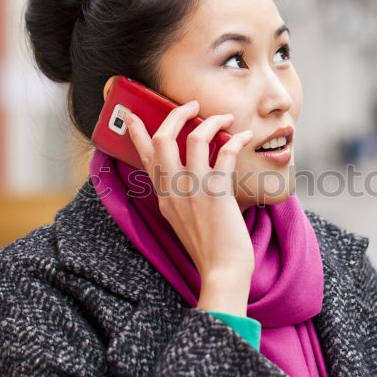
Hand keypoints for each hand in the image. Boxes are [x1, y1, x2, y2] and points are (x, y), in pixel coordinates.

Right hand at [124, 101, 255, 311]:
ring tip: (224, 117)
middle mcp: (174, 190)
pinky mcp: (216, 193)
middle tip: (191, 105)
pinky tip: (244, 136)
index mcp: (164, 197)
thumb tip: (191, 178)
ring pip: (195, 138)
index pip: (145, 158)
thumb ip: (181, 198)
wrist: (221, 271)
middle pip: (164, 138)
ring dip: (211, 121)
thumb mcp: (183, 221)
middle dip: (176, 114)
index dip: (137, 133)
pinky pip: (225, 153)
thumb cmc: (209, 249)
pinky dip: (236, 140)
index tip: (131, 115)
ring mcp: (193, 190)